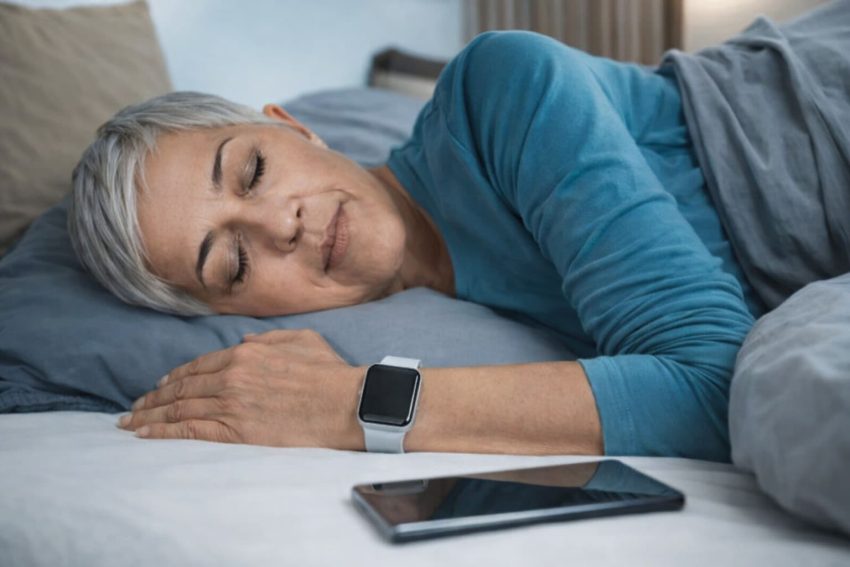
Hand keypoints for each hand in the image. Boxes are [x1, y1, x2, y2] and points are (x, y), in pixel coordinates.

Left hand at [117, 329, 365, 449]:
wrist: (346, 403)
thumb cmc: (330, 372)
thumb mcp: (301, 340)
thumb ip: (269, 337)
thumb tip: (244, 341)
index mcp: (245, 353)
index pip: (197, 366)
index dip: (174, 376)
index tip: (159, 385)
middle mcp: (231, 377)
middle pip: (181, 388)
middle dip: (153, 398)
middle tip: (134, 406)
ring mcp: (231, 405)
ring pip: (178, 409)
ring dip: (149, 416)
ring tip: (130, 422)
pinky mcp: (236, 432)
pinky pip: (189, 431)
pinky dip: (162, 432)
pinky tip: (144, 434)